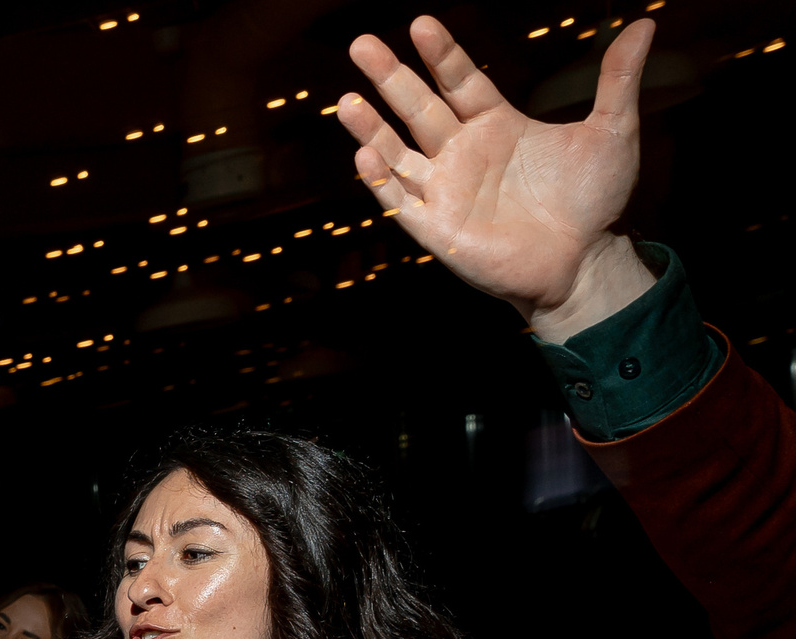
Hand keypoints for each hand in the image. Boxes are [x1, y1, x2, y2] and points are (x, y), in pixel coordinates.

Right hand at [340, 15, 656, 340]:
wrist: (583, 261)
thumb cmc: (594, 201)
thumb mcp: (612, 132)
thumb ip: (617, 81)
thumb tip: (645, 25)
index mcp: (497, 125)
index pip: (460, 81)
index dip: (441, 54)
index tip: (421, 24)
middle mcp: (463, 153)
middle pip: (418, 107)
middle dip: (390, 77)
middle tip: (361, 44)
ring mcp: (445, 189)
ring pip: (398, 152)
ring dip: (370, 127)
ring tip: (346, 101)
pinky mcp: (436, 227)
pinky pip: (399, 200)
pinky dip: (379, 180)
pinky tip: (365, 155)